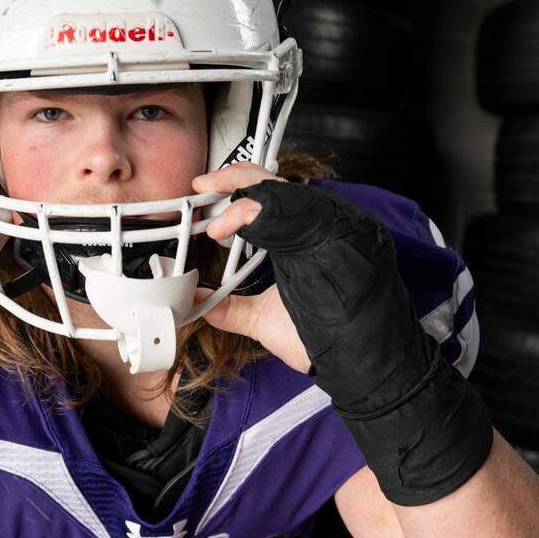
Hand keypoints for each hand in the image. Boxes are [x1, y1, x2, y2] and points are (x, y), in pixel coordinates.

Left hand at [191, 163, 312, 373]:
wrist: (344, 359)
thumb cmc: (312, 338)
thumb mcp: (259, 320)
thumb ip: (228, 309)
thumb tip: (195, 303)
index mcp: (293, 244)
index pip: (267, 198)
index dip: (237, 187)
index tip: (205, 190)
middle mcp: (309, 230)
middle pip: (272, 183)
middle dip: (234, 178)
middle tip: (203, 183)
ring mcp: (320, 229)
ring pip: (280, 189)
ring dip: (242, 190)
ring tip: (214, 213)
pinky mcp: (328, 231)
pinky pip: (289, 207)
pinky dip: (254, 211)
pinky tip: (229, 224)